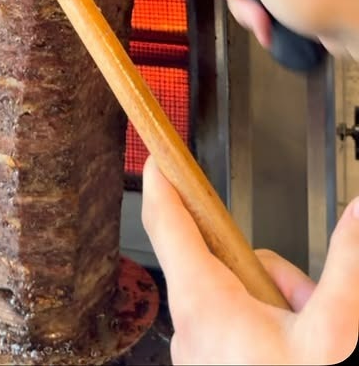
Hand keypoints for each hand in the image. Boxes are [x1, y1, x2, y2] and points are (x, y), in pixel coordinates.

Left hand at [142, 157, 358, 364]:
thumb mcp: (333, 333)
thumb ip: (346, 263)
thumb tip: (357, 212)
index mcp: (205, 303)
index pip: (169, 220)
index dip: (162, 179)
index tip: (157, 149)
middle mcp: (192, 326)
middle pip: (228, 262)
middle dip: (277, 275)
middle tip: (308, 305)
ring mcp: (201, 353)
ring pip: (242, 299)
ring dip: (282, 309)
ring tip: (309, 343)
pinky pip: (241, 331)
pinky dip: (273, 334)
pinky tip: (300, 356)